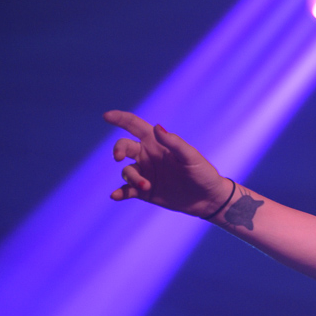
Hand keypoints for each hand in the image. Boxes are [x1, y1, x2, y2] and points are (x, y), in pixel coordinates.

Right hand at [105, 110, 230, 216]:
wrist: (208, 199)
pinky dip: (119, 193)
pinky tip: (115, 196)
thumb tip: (156, 127)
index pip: (135, 126)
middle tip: (118, 156)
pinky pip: (127, 190)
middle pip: (124, 147)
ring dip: (132, 178)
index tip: (107, 116)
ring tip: (146, 186)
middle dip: (118, 149)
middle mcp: (147, 156)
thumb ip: (174, 143)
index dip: (121, 119)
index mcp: (157, 143)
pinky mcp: (144, 191)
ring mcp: (145, 174)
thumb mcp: (190, 157)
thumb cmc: (202, 173)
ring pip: (127, 171)